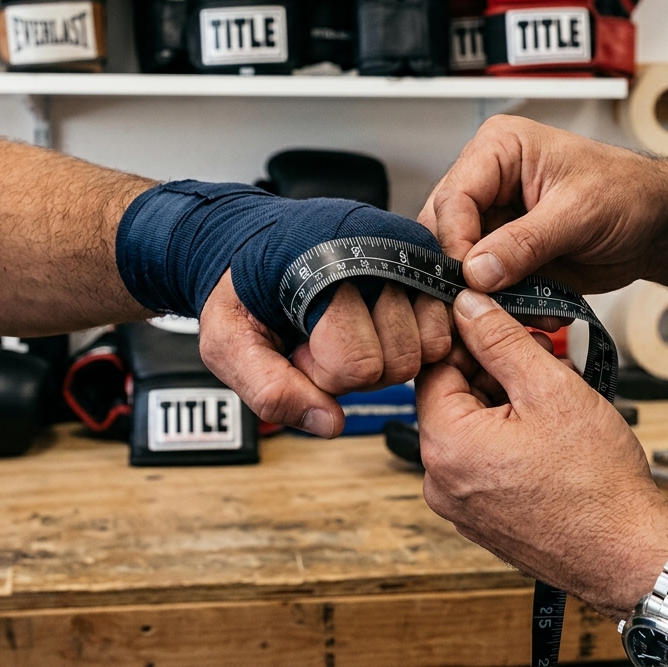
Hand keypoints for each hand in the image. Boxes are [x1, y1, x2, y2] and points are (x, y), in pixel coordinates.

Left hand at [200, 271, 450, 437]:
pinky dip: (413, 340)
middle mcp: (374, 254)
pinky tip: (372, 326)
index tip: (297, 348)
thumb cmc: (240, 289)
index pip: (358, 365)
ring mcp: (403, 258)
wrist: (250, 243)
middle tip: (320, 340)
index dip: (321, 373)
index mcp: (324, 269)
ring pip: (427, 347)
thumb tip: (330, 424)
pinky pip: (441, 329)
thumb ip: (268, 388)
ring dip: (387, 354)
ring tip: (345, 330)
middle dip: (357, 368)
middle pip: (399, 361)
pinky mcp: (421, 266)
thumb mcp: (226, 340)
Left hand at [416, 289, 667, 619]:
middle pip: (452, 400)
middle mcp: (441, 482)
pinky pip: (483, 464)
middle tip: (543, 360)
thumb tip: (468, 307)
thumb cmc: (598, 484)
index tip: (504, 329)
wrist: (630, 554)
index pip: (434, 368)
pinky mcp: (483, 521)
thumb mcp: (551, 389)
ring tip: (555, 398)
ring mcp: (460, 507)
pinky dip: (510, 441)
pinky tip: (550, 434)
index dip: (471, 340)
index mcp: (446, 447)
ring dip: (507, 405)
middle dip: (495, 373)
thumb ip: (502, 341)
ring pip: (471, 431)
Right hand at [418, 115, 667, 293]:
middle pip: (444, 232)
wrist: (658, 224)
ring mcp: (492, 223)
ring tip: (518, 310)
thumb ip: (527, 241)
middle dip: (463, 273)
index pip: (454, 196)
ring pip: (458, 265)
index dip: (456, 240)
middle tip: (480, 304)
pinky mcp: (503, 257)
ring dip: (485, 295)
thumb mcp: (580, 212)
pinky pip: (485, 287)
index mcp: (498, 150)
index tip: (469, 277)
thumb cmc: (631, 194)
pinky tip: (533, 313)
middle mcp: (487, 185)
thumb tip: (478, 269)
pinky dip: (505, 306)